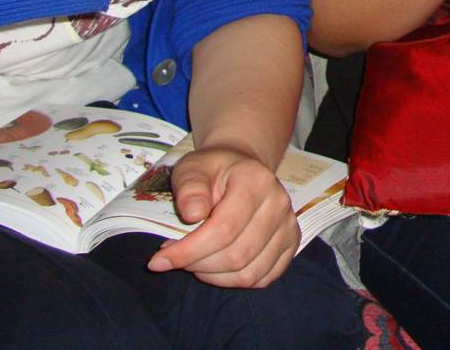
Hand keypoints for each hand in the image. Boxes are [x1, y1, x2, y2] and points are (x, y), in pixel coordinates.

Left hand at [147, 145, 298, 287]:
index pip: (223, 229)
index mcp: (256, 181)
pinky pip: (261, 278)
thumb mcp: (192, 168)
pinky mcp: (291, 244)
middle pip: (237, 256)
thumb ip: (189, 187)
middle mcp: (279, 204)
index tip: (158, 261)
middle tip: (176, 257)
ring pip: (248, 273)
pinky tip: (216, 266)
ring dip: (213, 276)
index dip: (188, 252)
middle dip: (197, 265)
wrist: (242, 168)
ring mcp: (289, 226)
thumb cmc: (213, 170)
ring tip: (195, 260)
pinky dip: (233, 281)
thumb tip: (193, 214)